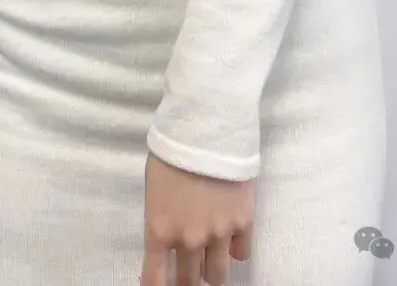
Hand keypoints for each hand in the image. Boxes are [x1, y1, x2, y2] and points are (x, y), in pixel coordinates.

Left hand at [140, 151, 253, 285]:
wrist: (206, 126)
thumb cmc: (171, 150)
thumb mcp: (153, 188)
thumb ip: (161, 219)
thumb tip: (168, 239)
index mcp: (160, 230)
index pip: (155, 280)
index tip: (161, 285)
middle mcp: (189, 240)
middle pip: (188, 281)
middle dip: (185, 281)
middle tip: (187, 274)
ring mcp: (218, 234)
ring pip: (217, 275)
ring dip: (211, 273)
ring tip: (210, 265)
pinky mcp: (243, 222)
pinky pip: (242, 253)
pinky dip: (235, 251)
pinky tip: (231, 242)